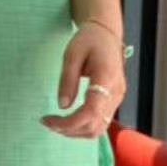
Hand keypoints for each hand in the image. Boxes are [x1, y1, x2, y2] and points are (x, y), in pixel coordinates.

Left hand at [41, 22, 125, 137]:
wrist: (106, 33)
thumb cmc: (89, 40)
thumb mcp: (72, 54)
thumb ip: (68, 80)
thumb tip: (63, 105)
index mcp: (106, 78)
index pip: (91, 112)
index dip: (68, 122)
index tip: (48, 120)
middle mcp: (116, 92)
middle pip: (94, 126)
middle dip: (69, 129)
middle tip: (48, 122)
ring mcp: (118, 98)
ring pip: (98, 129)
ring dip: (76, 132)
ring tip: (56, 123)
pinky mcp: (114, 101)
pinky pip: (100, 122)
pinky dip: (83, 126)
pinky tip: (69, 120)